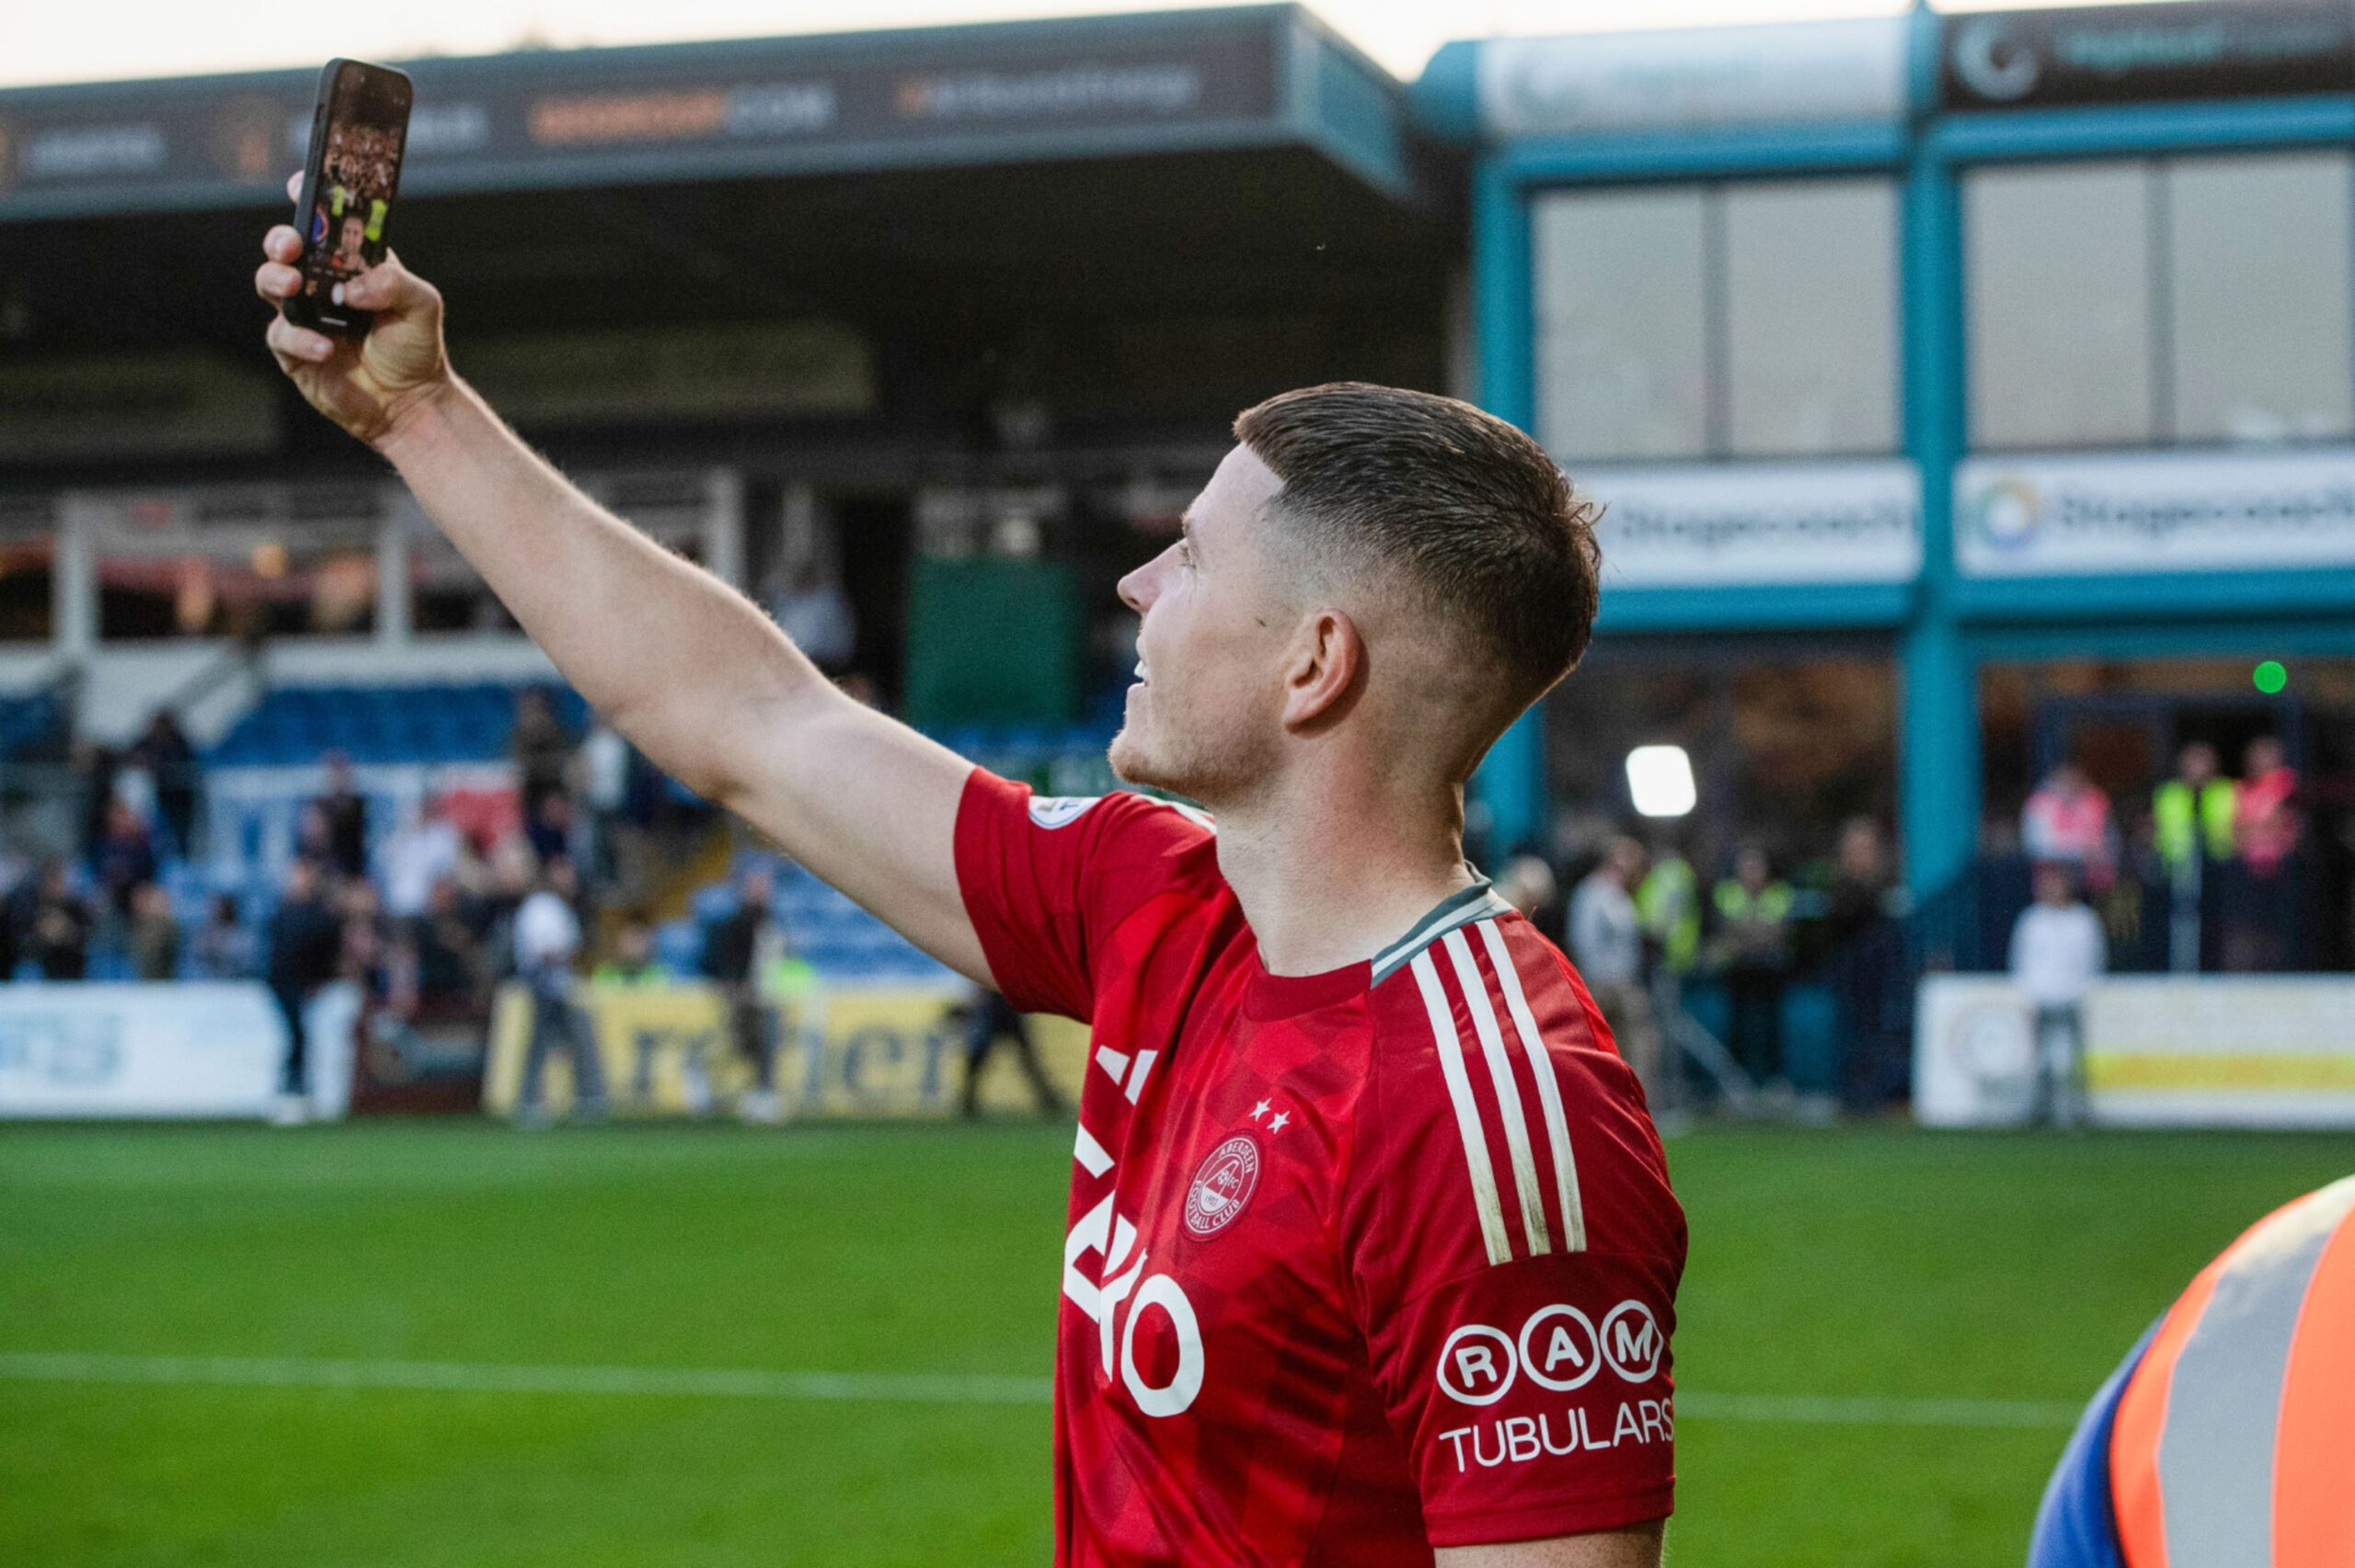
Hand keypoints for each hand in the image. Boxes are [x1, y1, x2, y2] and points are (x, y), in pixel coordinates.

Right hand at [254, 170, 453, 448]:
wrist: (411, 402)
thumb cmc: (415, 347)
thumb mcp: (422, 306)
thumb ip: (394, 284)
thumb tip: (353, 286)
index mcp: (351, 263)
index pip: (323, 224)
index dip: (308, 200)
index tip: (299, 185)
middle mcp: (321, 283)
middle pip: (284, 248)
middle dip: (281, 239)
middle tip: (292, 245)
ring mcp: (304, 315)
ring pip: (270, 282)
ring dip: (277, 278)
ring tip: (295, 284)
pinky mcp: (294, 350)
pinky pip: (282, 335)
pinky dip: (300, 338)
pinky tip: (326, 348)